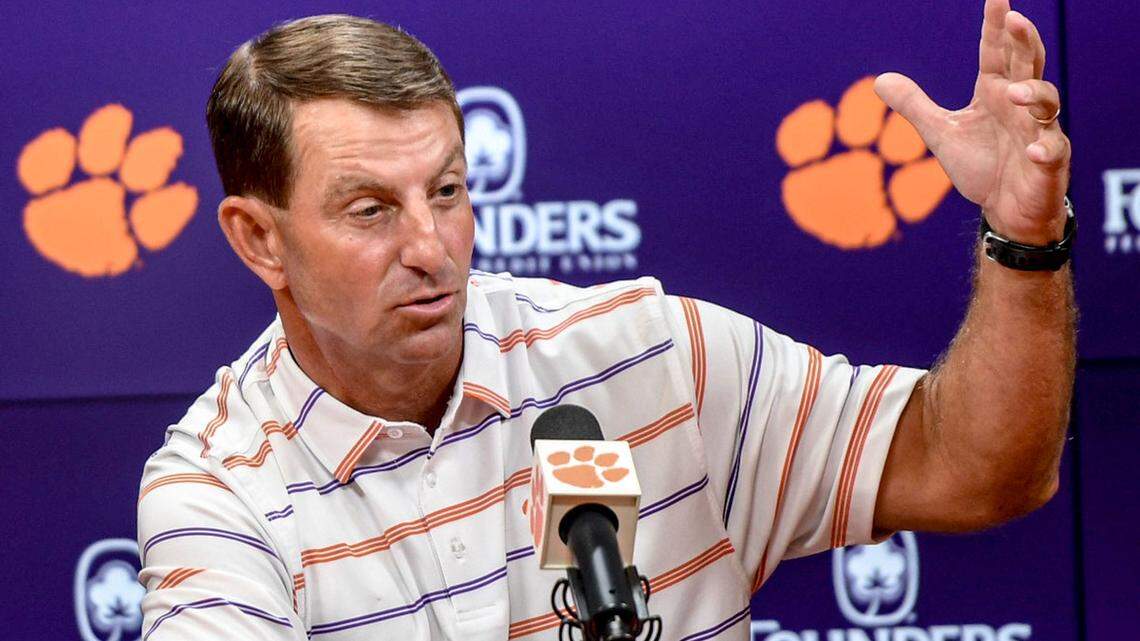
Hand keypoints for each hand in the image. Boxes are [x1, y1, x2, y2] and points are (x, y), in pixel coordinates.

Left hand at [874, 0, 1069, 244]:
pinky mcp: (1049, 162)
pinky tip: (1032, 151)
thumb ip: (915, 105)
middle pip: (1027, 65)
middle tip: (1015, 19)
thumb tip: (879, 79)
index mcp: (994, 92)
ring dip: (1032, 94)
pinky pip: (1051, 151)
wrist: (1006, 210)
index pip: (996, 53)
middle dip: (1024, 41)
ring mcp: (1039, 131)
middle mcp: (1020, 105)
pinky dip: (1043, 149)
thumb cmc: (981, 166)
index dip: (995, 26)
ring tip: (1013, 93)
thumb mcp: (941, 133)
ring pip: (1045, 102)